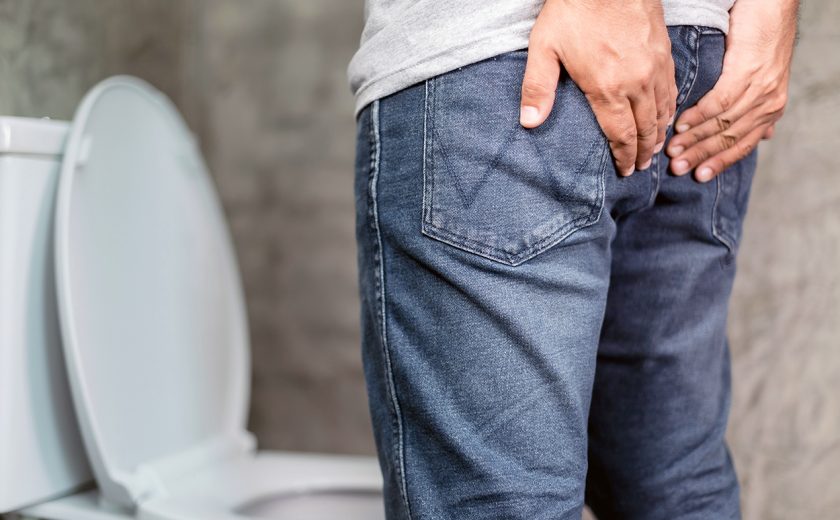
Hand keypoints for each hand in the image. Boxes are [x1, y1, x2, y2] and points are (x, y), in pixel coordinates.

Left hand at [520, 0, 676, 175]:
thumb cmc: (573, 10)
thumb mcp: (544, 48)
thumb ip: (537, 88)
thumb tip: (529, 122)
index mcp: (607, 88)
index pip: (622, 135)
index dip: (624, 157)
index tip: (625, 171)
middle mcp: (637, 82)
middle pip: (647, 129)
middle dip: (644, 152)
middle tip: (641, 167)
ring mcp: (655, 66)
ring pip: (664, 110)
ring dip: (660, 133)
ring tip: (655, 148)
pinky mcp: (665, 51)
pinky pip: (672, 89)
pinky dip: (670, 108)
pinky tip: (665, 114)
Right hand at [666, 0, 798, 181]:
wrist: (770, 5)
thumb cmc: (760, 38)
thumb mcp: (762, 78)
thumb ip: (756, 108)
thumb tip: (763, 135)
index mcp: (770, 109)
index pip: (743, 145)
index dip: (720, 162)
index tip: (698, 176)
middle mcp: (769, 104)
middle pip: (730, 139)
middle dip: (701, 156)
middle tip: (677, 168)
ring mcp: (760, 89)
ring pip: (723, 124)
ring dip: (694, 139)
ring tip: (673, 150)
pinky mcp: (748, 72)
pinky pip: (719, 102)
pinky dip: (698, 116)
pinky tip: (680, 125)